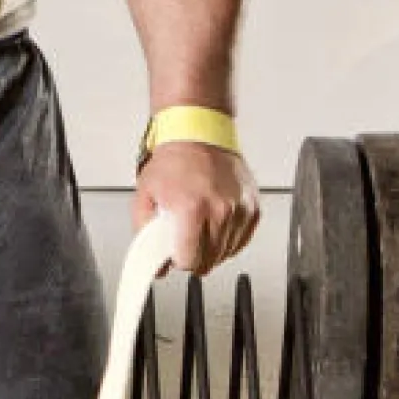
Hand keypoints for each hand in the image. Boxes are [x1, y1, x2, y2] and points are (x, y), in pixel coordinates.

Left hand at [133, 141, 258, 275]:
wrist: (199, 136)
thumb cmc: (173, 161)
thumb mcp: (145, 196)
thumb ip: (146, 233)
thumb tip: (156, 263)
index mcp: (191, 209)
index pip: (189, 260)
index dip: (178, 261)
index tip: (176, 255)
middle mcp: (220, 211)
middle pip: (210, 261)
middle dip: (195, 257)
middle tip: (186, 242)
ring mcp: (239, 210)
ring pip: (227, 253)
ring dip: (213, 250)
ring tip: (201, 229)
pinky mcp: (253, 208)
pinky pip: (242, 241)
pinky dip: (229, 240)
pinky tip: (216, 228)